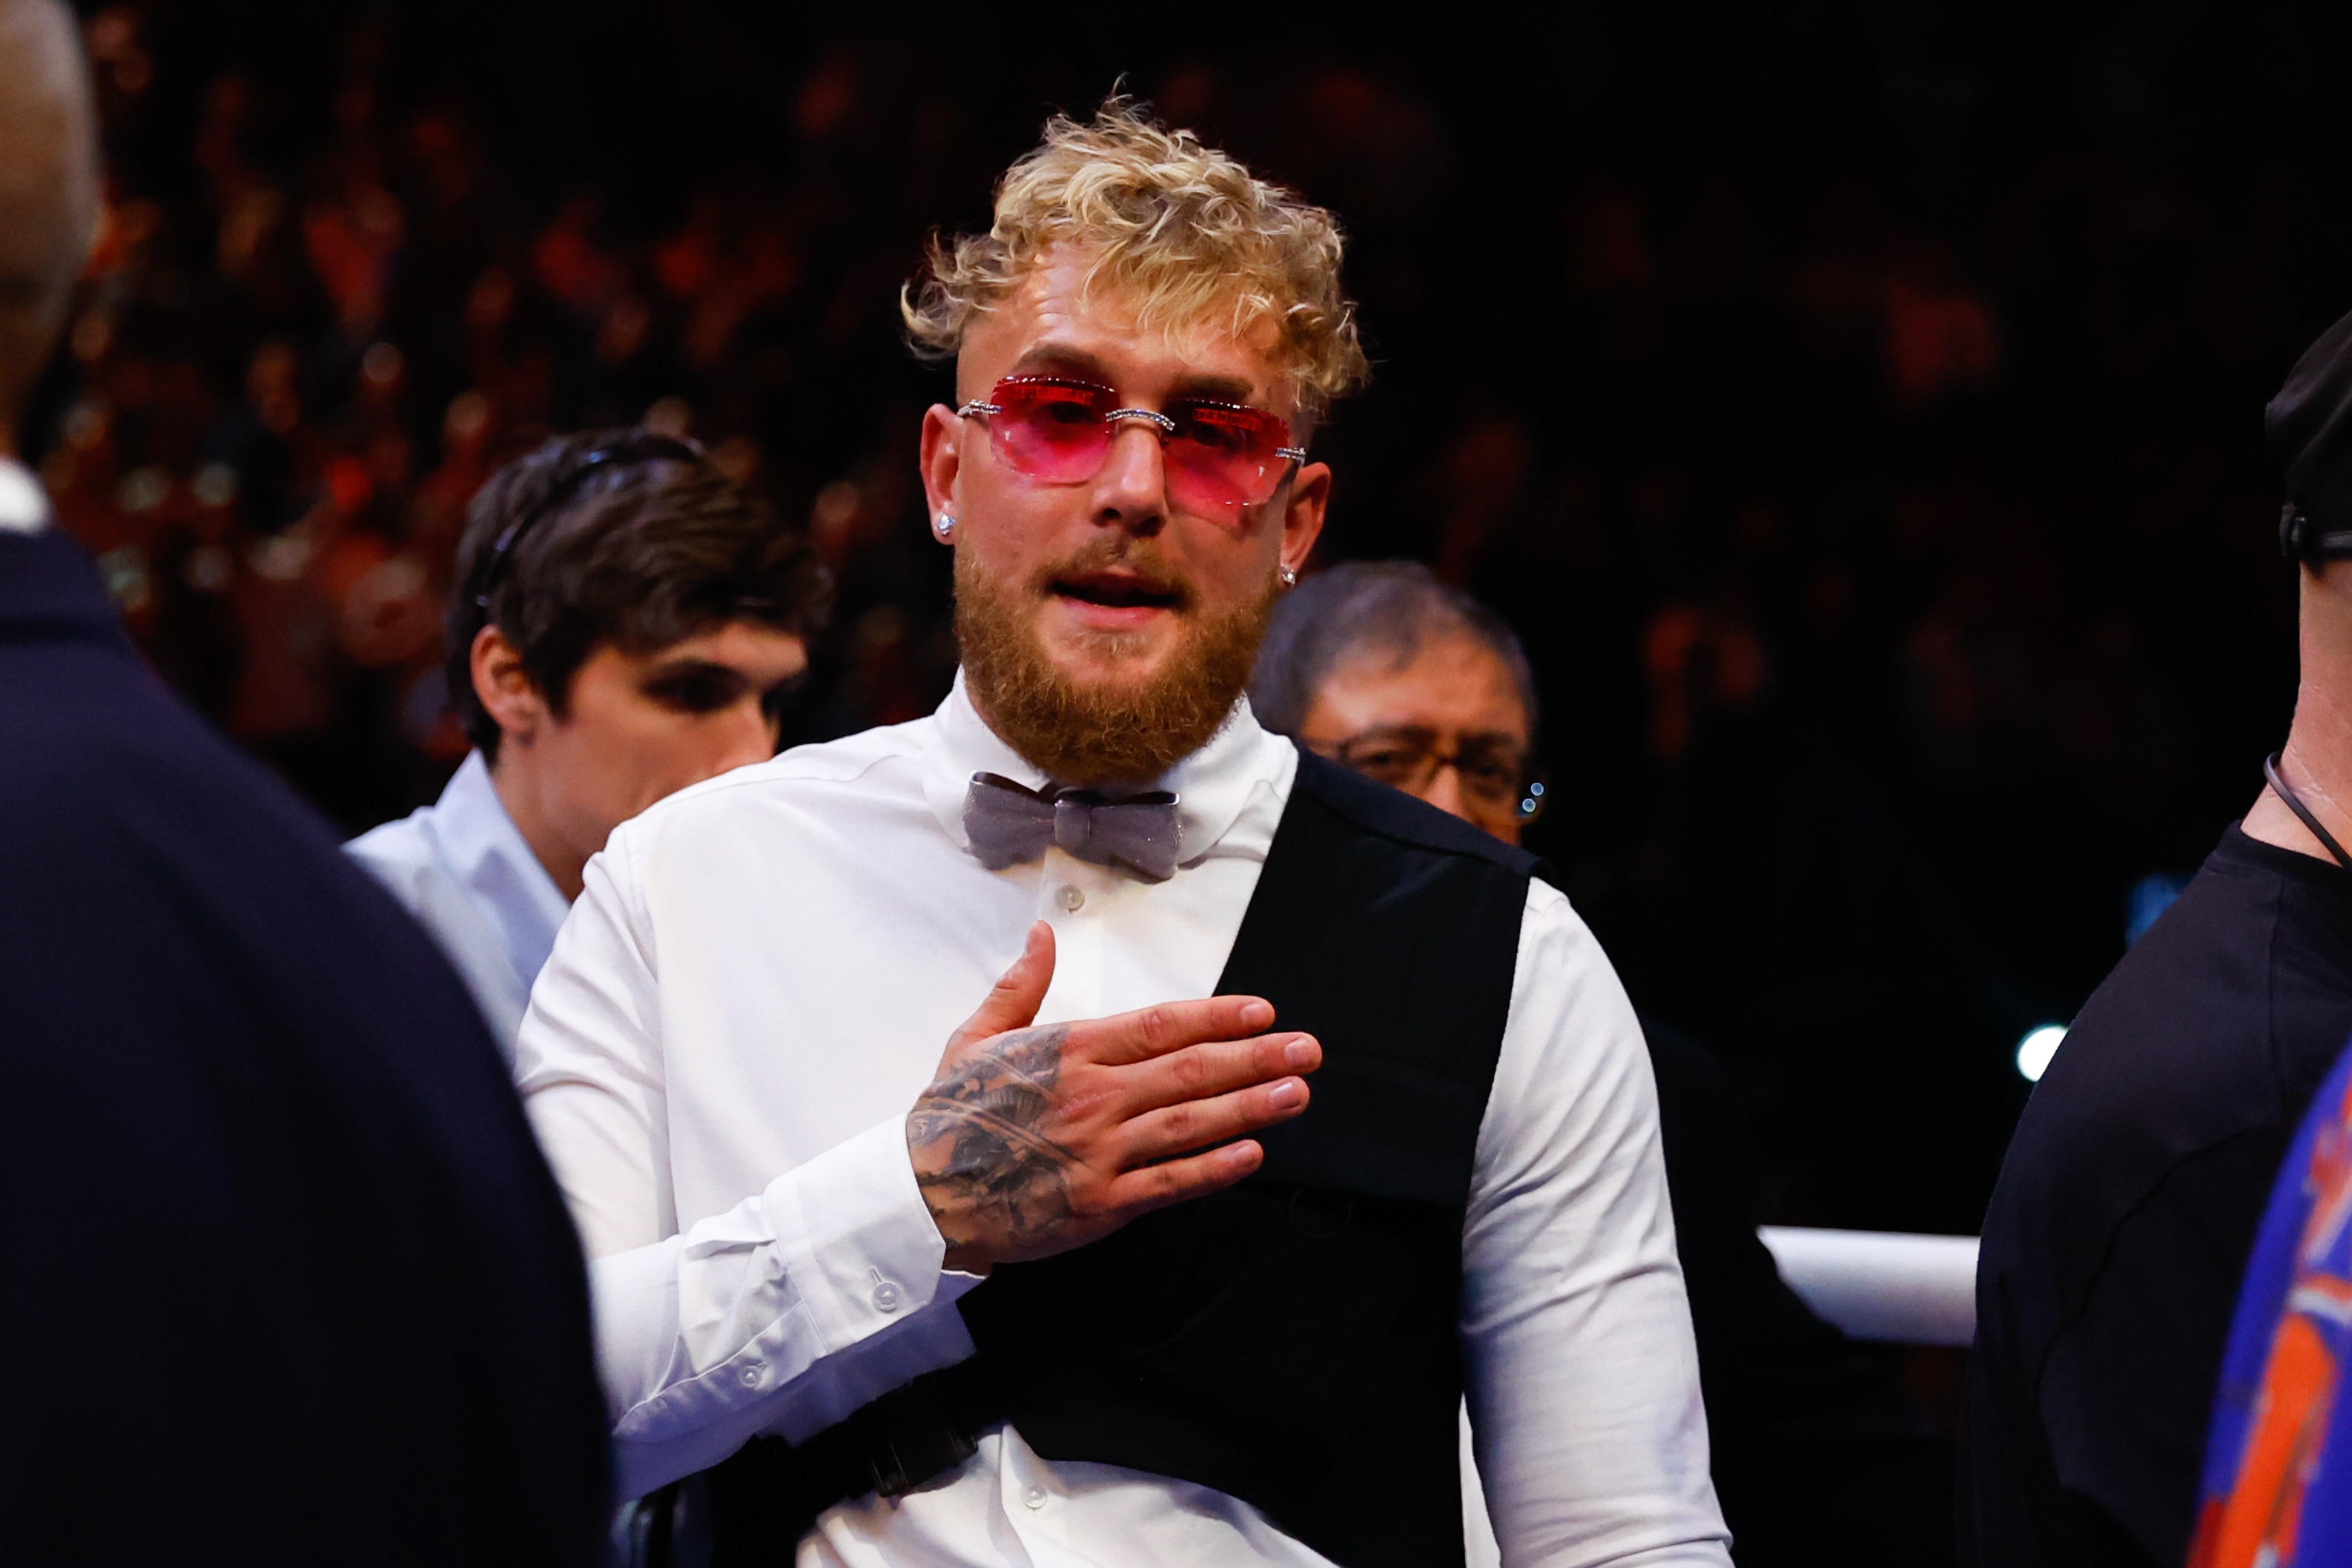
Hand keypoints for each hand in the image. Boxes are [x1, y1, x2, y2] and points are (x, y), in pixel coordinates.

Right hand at [906, 922, 1319, 1272]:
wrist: (919, 1193)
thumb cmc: (950, 1115)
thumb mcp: (976, 1036)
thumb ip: (1020, 985)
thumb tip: (1042, 931)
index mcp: (1069, 1050)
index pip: (1159, 1026)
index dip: (1216, 1016)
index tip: (1261, 1011)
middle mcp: (1092, 1097)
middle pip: (1190, 1070)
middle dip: (1255, 1057)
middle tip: (1308, 1048)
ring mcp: (1099, 1151)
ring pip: (1189, 1124)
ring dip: (1250, 1107)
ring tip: (1297, 1093)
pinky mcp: (1099, 1203)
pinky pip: (1168, 1182)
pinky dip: (1213, 1169)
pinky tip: (1253, 1154)